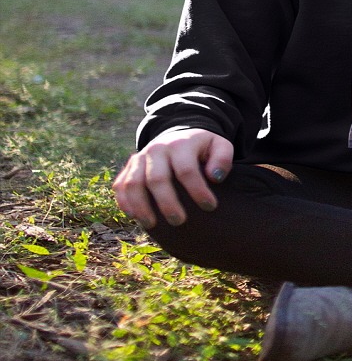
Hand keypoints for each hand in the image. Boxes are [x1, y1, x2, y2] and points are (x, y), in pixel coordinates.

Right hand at [113, 127, 233, 228]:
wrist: (179, 134)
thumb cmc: (203, 147)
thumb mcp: (220, 145)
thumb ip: (222, 158)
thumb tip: (215, 177)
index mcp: (181, 144)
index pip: (186, 170)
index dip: (198, 190)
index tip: (210, 206)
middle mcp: (157, 149)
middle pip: (157, 179)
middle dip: (167, 203)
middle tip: (180, 221)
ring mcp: (140, 158)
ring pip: (133, 183)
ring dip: (141, 206)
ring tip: (152, 225)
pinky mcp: (129, 167)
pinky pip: (120, 185)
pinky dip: (124, 202)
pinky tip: (134, 217)